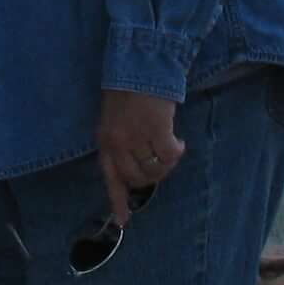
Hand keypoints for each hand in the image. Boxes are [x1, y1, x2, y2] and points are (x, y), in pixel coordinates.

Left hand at [94, 88, 183, 226]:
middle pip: (137, 178)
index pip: (110, 178)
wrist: (139, 63)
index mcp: (105, 141)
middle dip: (152, 177)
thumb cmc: (127, 89)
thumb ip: (121, 142)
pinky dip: (176, 151)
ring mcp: (136, 138)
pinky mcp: (156, 130)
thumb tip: (135, 168)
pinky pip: (169, 156)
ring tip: (171, 148)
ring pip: (155, 169)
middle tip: (162, 163)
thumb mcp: (114, 118)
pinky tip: (179, 141)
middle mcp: (118, 143)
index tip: (124, 221)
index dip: (117, 201)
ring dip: (167, 164)